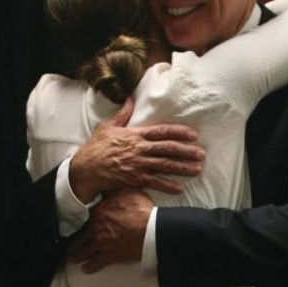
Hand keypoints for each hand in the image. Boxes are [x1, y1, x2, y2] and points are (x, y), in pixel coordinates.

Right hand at [68, 98, 204, 200]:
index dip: (179, 132)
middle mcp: (139, 149)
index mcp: (135, 135)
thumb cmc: (96, 147)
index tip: (193, 135)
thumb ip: (123, 114)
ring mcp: (138, 164)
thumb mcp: (108, 126)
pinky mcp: (134, 178)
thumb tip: (130, 98)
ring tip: (197, 170)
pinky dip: (167, 186)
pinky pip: (154, 182)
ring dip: (183, 168)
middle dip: (187, 151)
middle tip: (202, 154)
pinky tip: (179, 188)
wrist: (85, 168)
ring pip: (165, 166)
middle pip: (168, 149)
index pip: (162, 131)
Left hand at [68, 187, 153, 273]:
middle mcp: (96, 228)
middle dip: (74, 244)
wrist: (150, 229)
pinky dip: (90, 267)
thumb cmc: (141, 211)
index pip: (84, 219)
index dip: (80, 224)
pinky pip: (96, 263)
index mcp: (99, 212)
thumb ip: (116, 190)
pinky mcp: (109, 255)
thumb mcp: (128, 192)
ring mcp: (101, 243)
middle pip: (80, 238)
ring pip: (84, 251)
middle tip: (70, 248)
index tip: (77, 228)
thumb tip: (112, 183)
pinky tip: (86, 269)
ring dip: (78, 256)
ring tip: (74, 259)